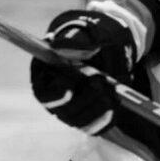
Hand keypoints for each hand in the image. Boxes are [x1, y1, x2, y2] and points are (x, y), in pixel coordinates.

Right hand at [30, 10, 134, 134]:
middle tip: (102, 85)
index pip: (45, 93)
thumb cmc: (91, 38)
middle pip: (64, 111)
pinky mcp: (87, 115)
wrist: (108, 45)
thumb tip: (60, 46)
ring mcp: (71, 108)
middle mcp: (55, 96)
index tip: (71, 88)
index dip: (57, 93)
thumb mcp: (85, 34)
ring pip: (79, 120)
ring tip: (113, 94)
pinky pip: (93, 126)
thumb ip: (75, 40)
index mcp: (45, 75)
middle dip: (85, 100)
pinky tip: (115, 109)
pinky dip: (105, 120)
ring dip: (97, 109)